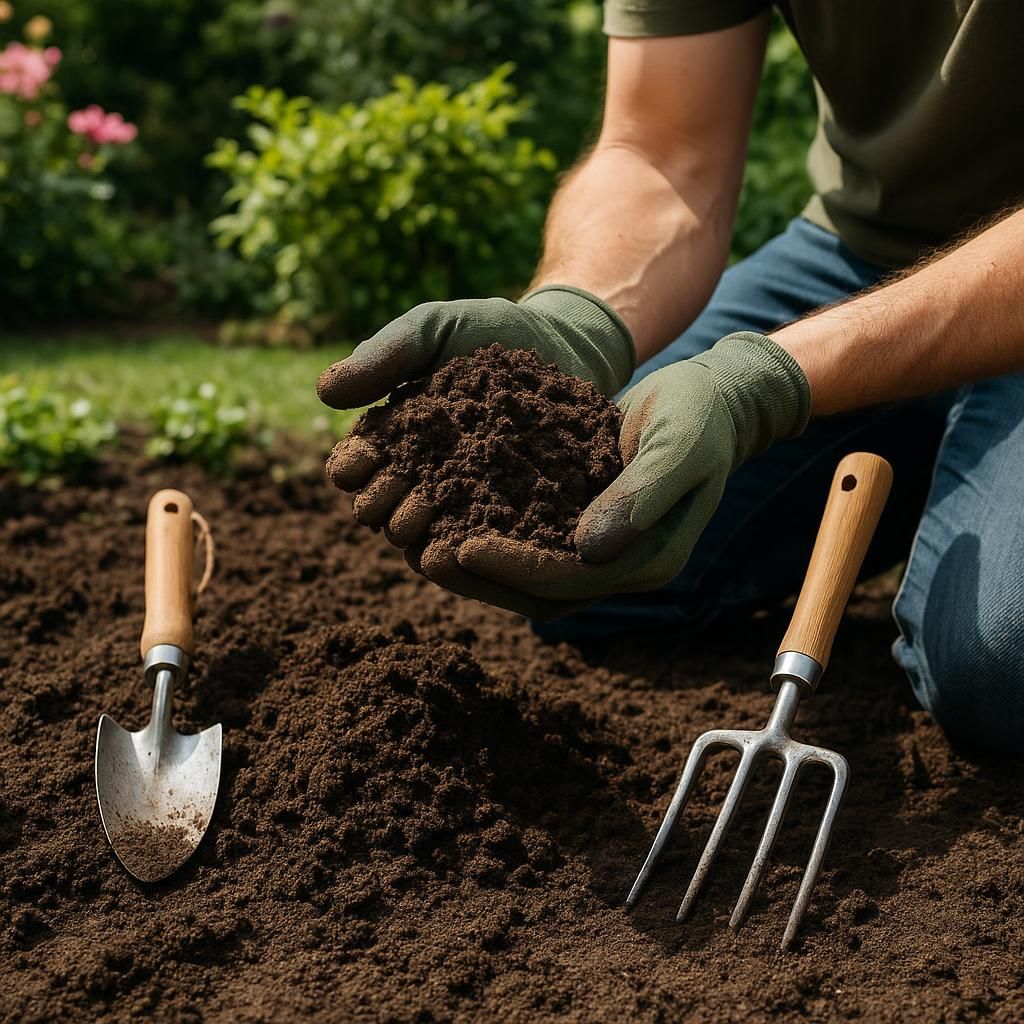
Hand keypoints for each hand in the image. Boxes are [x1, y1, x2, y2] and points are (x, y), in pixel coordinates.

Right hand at [319, 286, 633, 566]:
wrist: (563, 346)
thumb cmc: (488, 333)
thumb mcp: (434, 329)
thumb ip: (385, 353)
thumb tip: (324, 391)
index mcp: (392, 440)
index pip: (354, 466)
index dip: (351, 467)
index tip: (363, 457)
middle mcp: (420, 479)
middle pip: (383, 510)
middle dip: (381, 505)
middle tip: (396, 493)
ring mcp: (463, 504)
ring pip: (426, 539)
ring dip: (419, 535)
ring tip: (426, 523)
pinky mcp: (508, 520)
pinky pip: (480, 547)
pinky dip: (470, 550)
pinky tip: (474, 543)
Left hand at [430, 332, 810, 617]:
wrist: (711, 402)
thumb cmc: (700, 416)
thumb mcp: (680, 445)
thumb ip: (642, 494)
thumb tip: (588, 548)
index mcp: (649, 558)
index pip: (571, 579)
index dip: (514, 568)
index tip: (461, 547)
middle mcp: (620, 564)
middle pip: (539, 591)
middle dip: (480, 577)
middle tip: (422, 554)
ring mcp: (600, 549)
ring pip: (527, 575)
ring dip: (475, 566)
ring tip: (420, 542)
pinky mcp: (579, 524)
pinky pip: (527, 541)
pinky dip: (486, 531)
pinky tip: (444, 512)